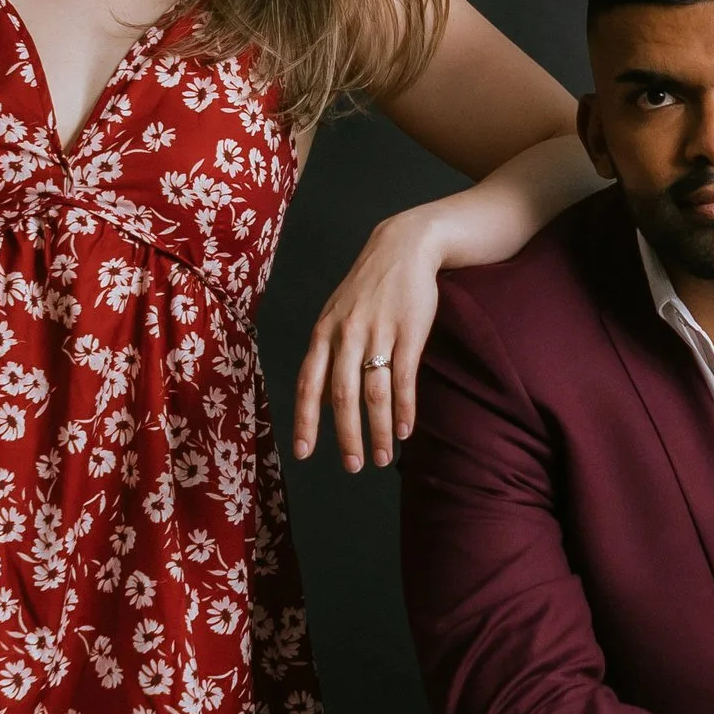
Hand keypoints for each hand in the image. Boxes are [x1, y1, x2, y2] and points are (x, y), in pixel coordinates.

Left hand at [292, 205, 447, 470]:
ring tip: (384, 457)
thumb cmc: (368, 288)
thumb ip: (327, 358)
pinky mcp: (409, 331)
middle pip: (342, 396)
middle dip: (347, 436)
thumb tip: (321, 402)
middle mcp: (346, 335)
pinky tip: (406, 430)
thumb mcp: (336, 317)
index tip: (304, 453)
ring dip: (379, 430)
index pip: (308, 384)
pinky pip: (404, 378)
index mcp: (323, 333)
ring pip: (374, 392)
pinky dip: (404, 408)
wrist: (403, 247)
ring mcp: (378, 333)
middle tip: (353, 466)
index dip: (305, 421)